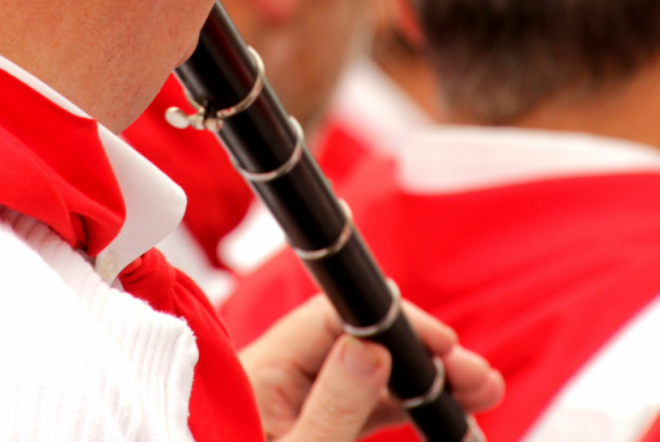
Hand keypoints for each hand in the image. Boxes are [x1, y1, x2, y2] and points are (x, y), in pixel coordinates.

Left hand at [239, 294, 503, 441]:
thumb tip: (373, 347)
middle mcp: (281, 376)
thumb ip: (332, 406)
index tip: (443, 341)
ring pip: (369, 377)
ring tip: (478, 393)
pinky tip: (441, 417)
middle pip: (359, 343)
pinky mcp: (311, 425)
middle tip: (479, 376)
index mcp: (265, 368)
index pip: (333, 318)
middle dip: (422, 354)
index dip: (392, 321)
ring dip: (423, 383)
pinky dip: (402, 409)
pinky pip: (363, 407)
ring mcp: (297, 403)